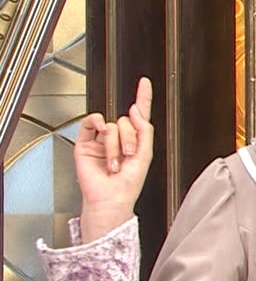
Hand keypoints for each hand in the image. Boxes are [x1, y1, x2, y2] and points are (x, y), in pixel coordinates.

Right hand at [75, 77, 153, 241]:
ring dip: (116, 144)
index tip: (144, 82)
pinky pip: (92, 122)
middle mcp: (118, 138)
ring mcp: (101, 140)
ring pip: (112, 124)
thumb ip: (144, 130)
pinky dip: (98, 124)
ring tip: (115, 162)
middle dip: (130, 138)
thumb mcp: (145, 154)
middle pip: (126, 120)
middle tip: (128, 155)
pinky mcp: (86, 142)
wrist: (110, 197)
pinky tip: (101, 136)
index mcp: (135, 140)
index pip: (139, 115)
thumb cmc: (128, 183)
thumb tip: (135, 110)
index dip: (143, 97)